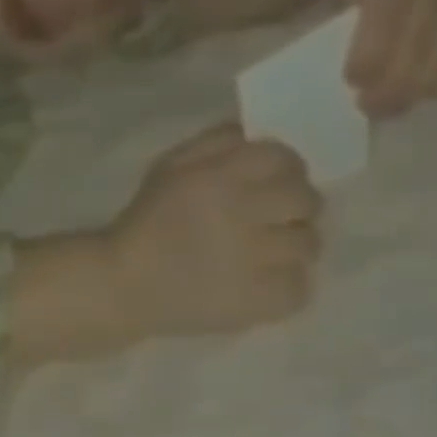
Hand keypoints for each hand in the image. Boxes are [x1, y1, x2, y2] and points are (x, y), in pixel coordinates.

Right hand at [110, 126, 322, 338]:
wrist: (127, 284)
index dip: (288, 165)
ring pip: (309, 243)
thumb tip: (254, 134)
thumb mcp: (172, 163)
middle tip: (282, 213)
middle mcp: (245, 214)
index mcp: (223, 177)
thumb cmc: (150, 219)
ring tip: (275, 249)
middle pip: (306, 199)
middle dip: (299, 203)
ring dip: (296, 242)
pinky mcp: (259, 302)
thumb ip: (216, 142)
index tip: (279, 176)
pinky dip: (291, 282)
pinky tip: (270, 279)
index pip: (284, 159)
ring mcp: (257, 262)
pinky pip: (301, 288)